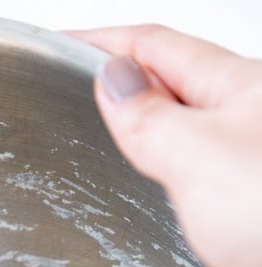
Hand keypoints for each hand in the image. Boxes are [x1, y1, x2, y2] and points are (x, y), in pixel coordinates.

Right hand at [68, 25, 261, 266]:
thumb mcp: (200, 159)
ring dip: (147, 120)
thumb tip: (113, 82)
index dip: (100, 38)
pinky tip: (160, 184)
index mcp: (232, 87)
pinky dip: (169, 162)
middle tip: (75, 86)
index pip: (151, 44)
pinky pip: (202, 160)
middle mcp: (247, 113)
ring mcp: (253, 152)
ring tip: (106, 131)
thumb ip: (150, 121)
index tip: (59, 43)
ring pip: (189, 120)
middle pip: (173, 76)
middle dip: (121, 75)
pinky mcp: (256, 193)